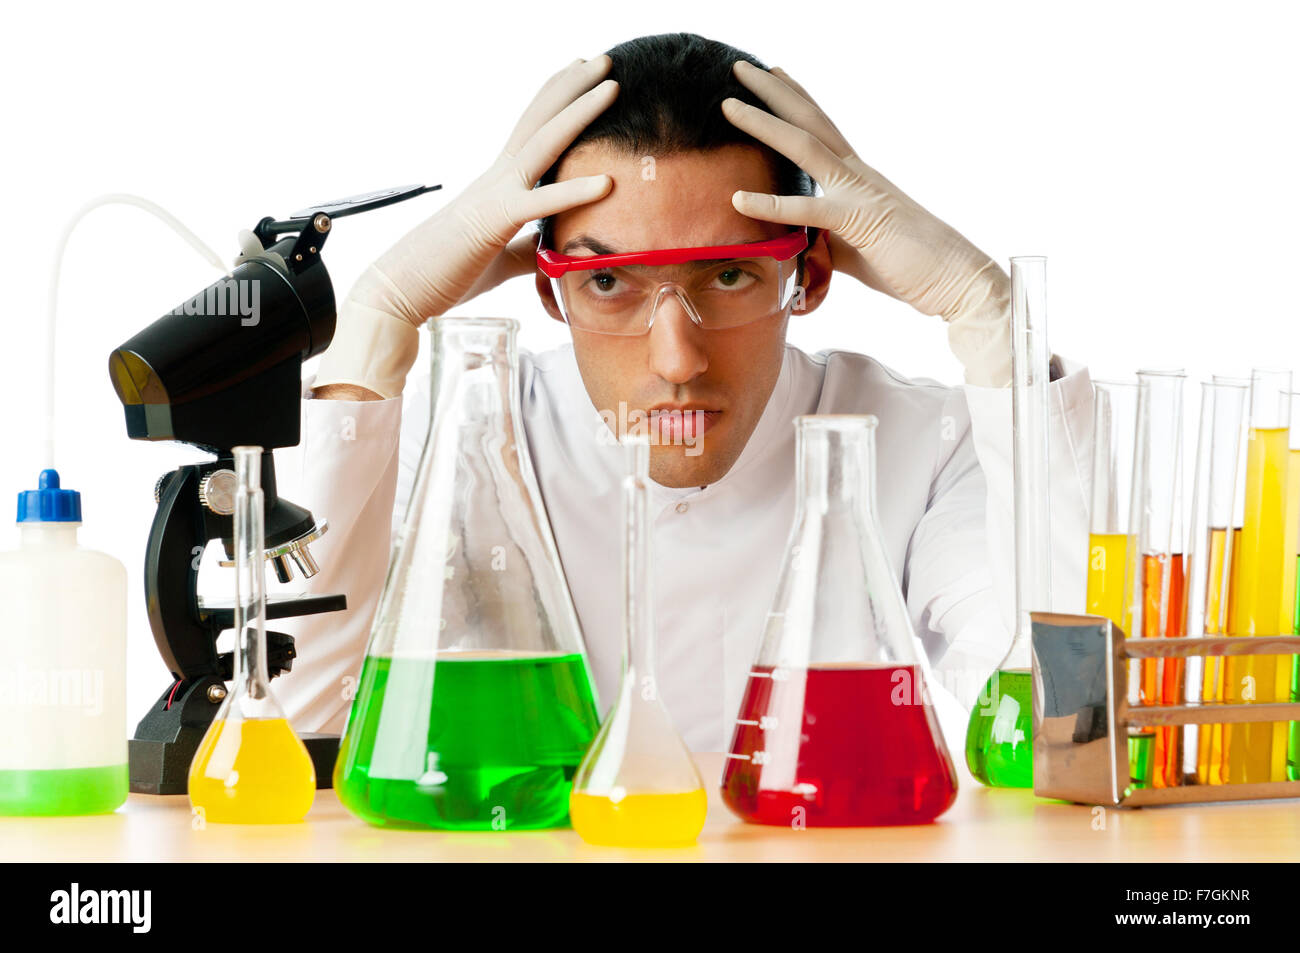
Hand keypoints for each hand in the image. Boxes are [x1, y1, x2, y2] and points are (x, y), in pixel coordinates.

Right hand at [314, 57, 618, 398]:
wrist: (398, 291)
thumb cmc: (443, 274)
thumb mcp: (497, 258)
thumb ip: (525, 250)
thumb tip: (549, 251)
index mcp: (497, 184)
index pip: (531, 132)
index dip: (556, 100)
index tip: (582, 74)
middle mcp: (496, 178)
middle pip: (539, 120)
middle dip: (572, 86)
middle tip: (604, 59)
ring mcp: (494, 195)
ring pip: (542, 143)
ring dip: (578, 112)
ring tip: (612, 84)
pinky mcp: (493, 224)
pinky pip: (539, 204)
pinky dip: (574, 191)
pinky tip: (608, 181)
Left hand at [721, 60, 1011, 386]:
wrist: (956, 280)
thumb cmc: (911, 264)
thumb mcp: (857, 248)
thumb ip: (828, 240)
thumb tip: (805, 244)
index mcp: (859, 177)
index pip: (822, 128)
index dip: (797, 99)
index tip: (773, 74)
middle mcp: (858, 174)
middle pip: (810, 121)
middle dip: (773, 92)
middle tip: (739, 67)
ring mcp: (859, 192)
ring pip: (806, 146)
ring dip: (765, 123)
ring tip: (729, 105)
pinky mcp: (860, 221)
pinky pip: (810, 209)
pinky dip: (771, 204)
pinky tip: (738, 198)